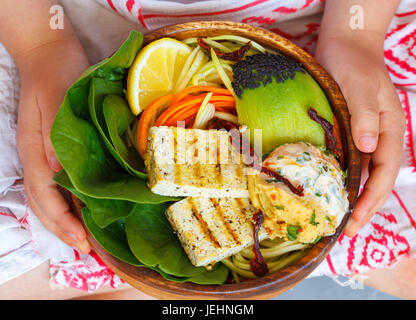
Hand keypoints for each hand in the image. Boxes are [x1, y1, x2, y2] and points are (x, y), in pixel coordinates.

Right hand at [16, 37, 91, 252]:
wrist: (48, 53)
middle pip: (43, 204)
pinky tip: (81, 210)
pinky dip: (66, 203)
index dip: (63, 222)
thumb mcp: (57, 101)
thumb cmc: (56, 74)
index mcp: (34, 150)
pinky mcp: (53, 149)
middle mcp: (35, 158)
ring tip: (83, 239)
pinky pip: (55, 185)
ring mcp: (41, 155)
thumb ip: (55, 138)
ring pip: (47, 198)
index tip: (83, 241)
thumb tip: (57, 173)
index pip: (45, 197)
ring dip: (63, 221)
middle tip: (87, 250)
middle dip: (63, 230)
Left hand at [315, 35, 405, 236]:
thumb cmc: (353, 64)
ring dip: (351, 197)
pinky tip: (326, 190)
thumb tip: (367, 147)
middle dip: (362, 207)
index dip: (371, 200)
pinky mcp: (348, 133)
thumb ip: (365, 115)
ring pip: (361, 175)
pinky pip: (347, 162)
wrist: (346, 46)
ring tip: (335, 219)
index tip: (355, 221)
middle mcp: (378, 139)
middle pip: (374, 181)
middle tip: (343, 232)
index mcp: (389, 131)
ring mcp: (364, 137)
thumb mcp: (360, 86)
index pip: (383, 175)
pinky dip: (340, 179)